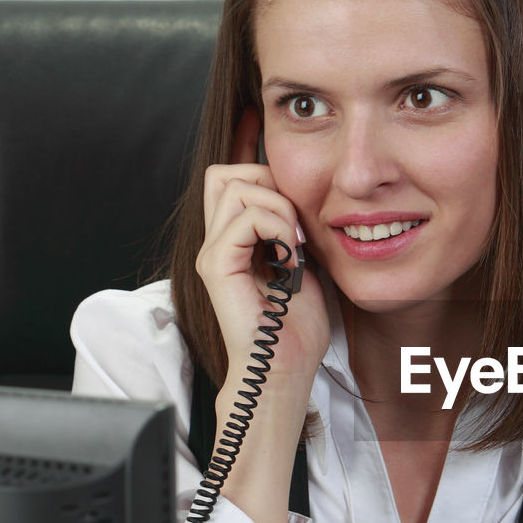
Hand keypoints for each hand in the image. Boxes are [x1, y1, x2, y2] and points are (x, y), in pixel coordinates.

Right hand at [196, 108, 329, 390]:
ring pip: (234, 186)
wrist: (287, 368)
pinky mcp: (216, 267)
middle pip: (226, 171)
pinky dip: (276, 228)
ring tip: (297, 244)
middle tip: (297, 223)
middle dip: (270, 182)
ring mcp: (212, 253)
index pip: (231, 173)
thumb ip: (296, 226)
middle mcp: (216, 240)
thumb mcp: (305, 260)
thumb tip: (310, 192)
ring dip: (278, 207)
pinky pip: (243, 219)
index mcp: (234, 237)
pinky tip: (291, 257)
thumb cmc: (298, 325)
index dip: (255, 155)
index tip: (288, 169)